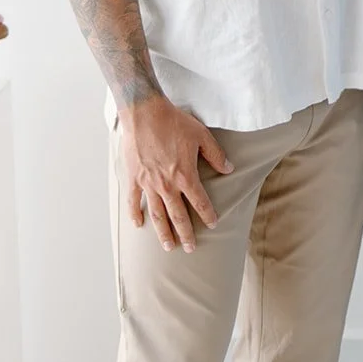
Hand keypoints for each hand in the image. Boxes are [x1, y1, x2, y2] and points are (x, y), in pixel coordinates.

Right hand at [120, 93, 231, 250]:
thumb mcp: (201, 136)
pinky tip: (138, 225)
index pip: (200, 202)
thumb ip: (215, 154)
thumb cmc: (173, 122)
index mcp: (185, 176)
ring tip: (167, 246)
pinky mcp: (134, 178)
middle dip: (185, 234)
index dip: (207, 214)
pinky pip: (134, 201)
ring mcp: (148, 183)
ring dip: (163, 232)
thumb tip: (228, 168)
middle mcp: (167, 185)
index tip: (213, 223)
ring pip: (157, 214)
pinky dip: (135, 213)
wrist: (145, 113)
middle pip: (178, 216)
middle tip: (190, 248)